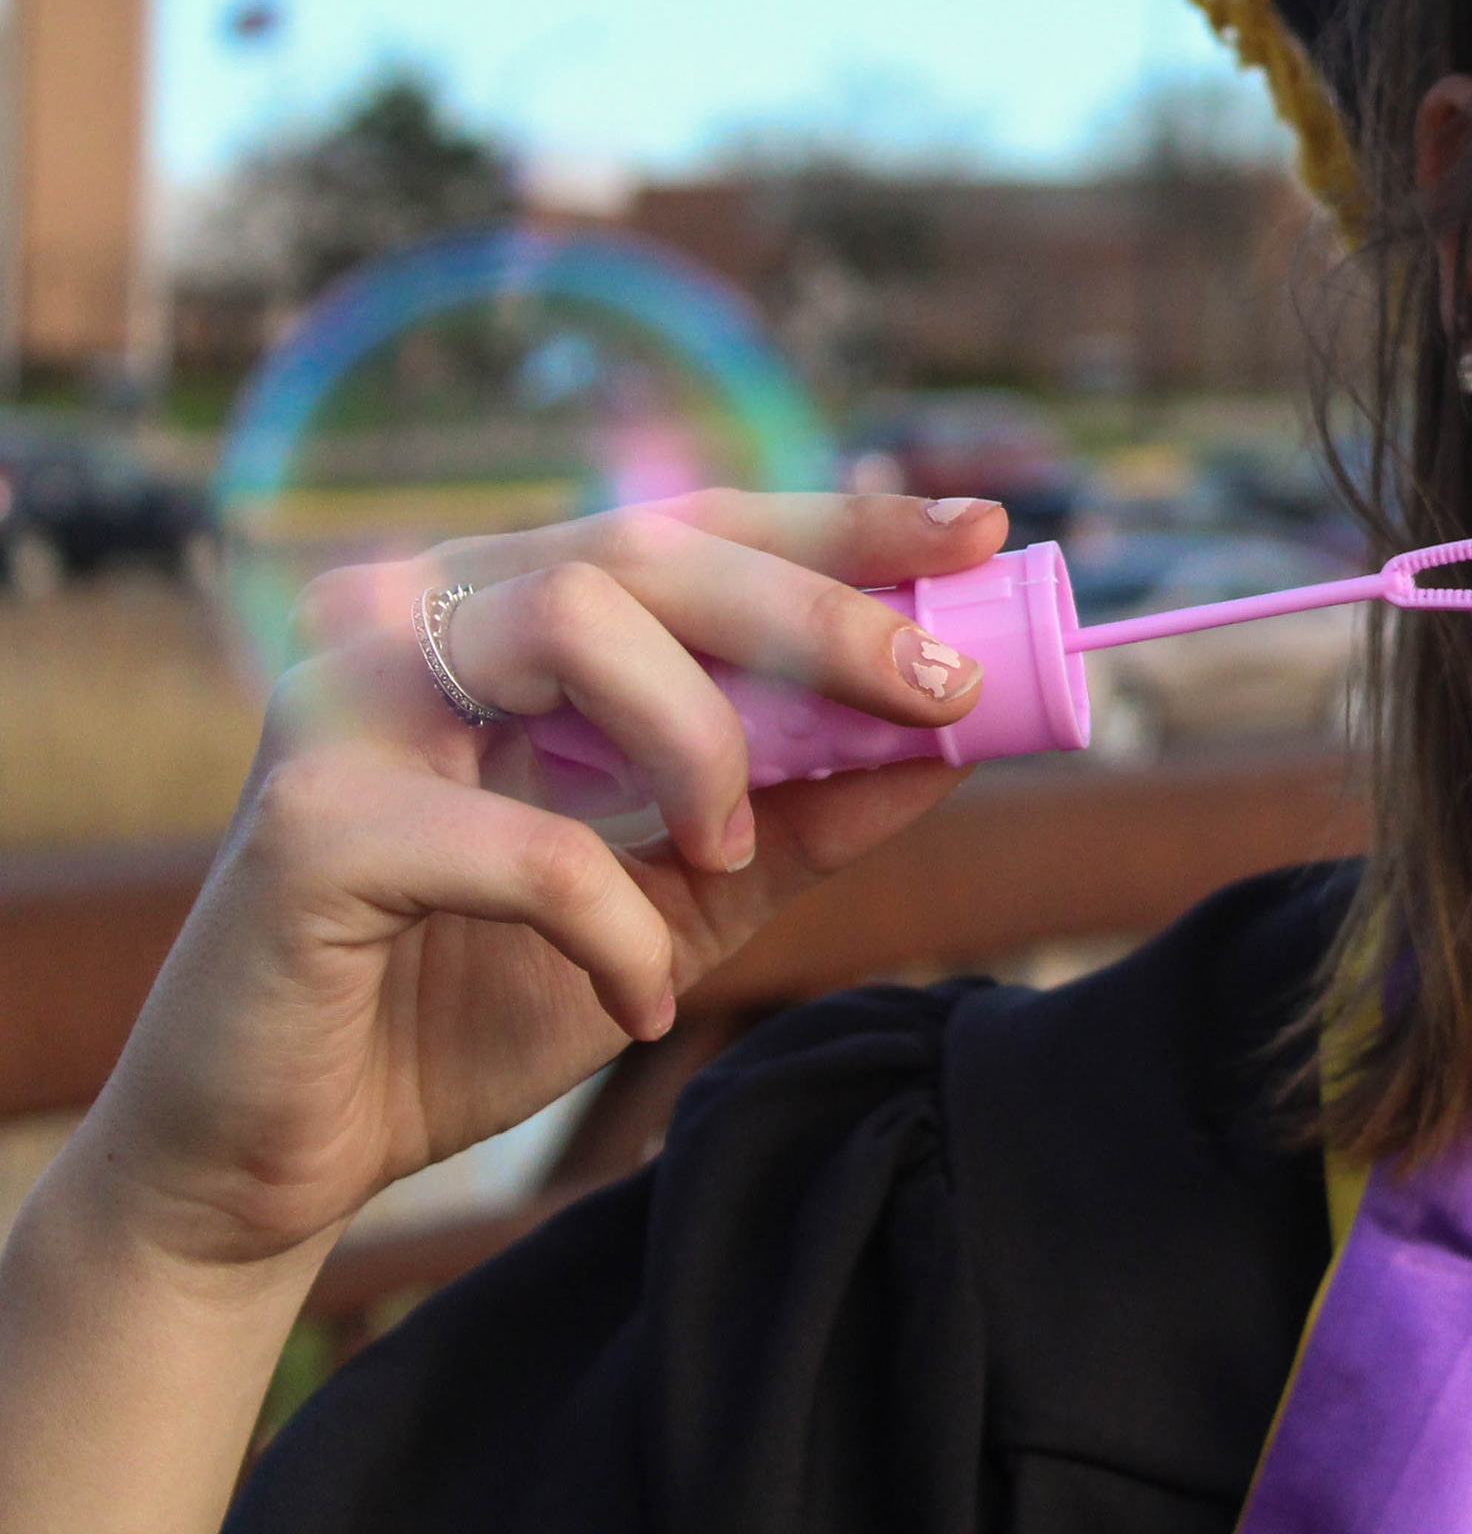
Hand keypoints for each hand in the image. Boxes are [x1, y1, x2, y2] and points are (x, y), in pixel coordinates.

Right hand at [73, 490, 1004, 1273]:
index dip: (840, 521)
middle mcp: (407, 616)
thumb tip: (952, 745)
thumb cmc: (458, 1005)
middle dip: (824, 614)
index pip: (689, 526)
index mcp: (494, 609)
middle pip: (650, 549)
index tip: (983, 528)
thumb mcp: (676, 901)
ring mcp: (344, 701)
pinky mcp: (307, 821)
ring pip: (580, 623)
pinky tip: (637, 995)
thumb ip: (800, 818)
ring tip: (725, 853)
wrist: (277, 1160)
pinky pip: (523, 841)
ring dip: (705, 741)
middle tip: (944, 691)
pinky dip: (613, 922)